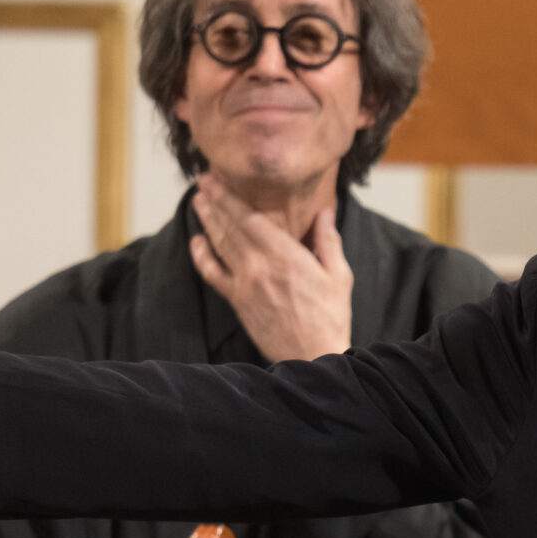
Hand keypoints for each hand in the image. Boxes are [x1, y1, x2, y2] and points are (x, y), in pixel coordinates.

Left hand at [190, 174, 353, 360]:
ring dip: (207, 221)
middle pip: (231, 227)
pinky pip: (213, 274)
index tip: (217, 181)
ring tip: (198, 201)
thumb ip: (328, 241)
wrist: (313, 356)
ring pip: (220, 245)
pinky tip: (197, 241)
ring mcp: (245, 284)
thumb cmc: (331, 317)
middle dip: (215, 202)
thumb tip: (325, 210)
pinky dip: (202, 256)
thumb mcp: (339, 275)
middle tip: (202, 182)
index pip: (251, 219)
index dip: (230, 198)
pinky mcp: (238, 301)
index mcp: (288, 257)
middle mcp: (261, 267)